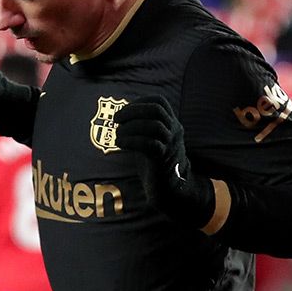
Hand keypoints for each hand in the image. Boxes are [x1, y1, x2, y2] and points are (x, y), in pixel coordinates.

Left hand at [113, 95, 214, 228]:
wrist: (169, 189)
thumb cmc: (156, 163)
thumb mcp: (151, 139)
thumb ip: (141, 126)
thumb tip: (119, 115)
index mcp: (172, 124)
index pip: (159, 101)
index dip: (139, 102)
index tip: (125, 110)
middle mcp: (174, 131)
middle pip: (156, 110)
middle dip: (133, 111)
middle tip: (116, 119)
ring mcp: (170, 145)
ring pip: (153, 126)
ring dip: (130, 127)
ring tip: (118, 134)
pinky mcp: (163, 159)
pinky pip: (148, 144)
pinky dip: (131, 141)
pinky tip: (120, 144)